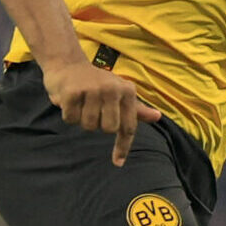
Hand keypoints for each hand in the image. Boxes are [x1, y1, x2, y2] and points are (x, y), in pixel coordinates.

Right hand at [40, 56, 163, 165]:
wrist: (67, 63)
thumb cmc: (96, 82)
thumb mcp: (120, 92)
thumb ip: (136, 108)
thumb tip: (157, 117)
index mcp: (127, 91)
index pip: (129, 126)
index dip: (123, 146)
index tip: (118, 162)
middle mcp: (112, 89)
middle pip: (108, 129)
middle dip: (98, 125)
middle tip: (93, 109)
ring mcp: (92, 90)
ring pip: (88, 125)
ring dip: (82, 119)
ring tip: (82, 103)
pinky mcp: (72, 92)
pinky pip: (71, 119)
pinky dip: (68, 114)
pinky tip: (69, 100)